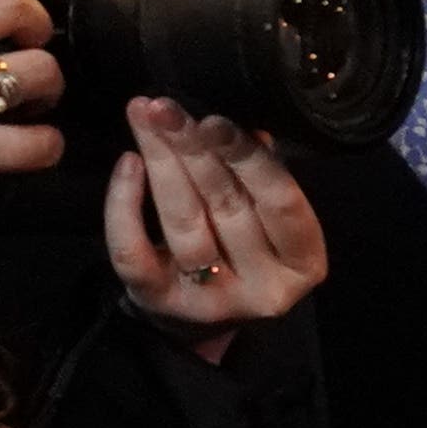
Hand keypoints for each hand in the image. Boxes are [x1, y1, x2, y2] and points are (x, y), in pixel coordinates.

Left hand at [104, 100, 328, 354]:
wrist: (198, 320)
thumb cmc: (242, 252)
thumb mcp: (266, 219)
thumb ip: (261, 181)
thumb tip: (248, 132)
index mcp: (302, 262)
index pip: (280, 202)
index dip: (248, 158)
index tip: (215, 120)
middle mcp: (262, 287)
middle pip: (227, 206)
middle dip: (194, 149)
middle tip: (166, 107)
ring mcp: (209, 299)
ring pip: (183, 222)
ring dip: (161, 162)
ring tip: (145, 117)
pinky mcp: (159, 301)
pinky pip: (134, 251)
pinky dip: (124, 205)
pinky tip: (129, 163)